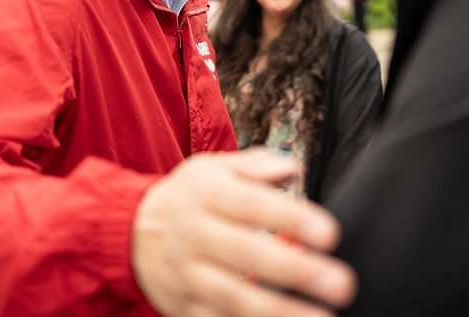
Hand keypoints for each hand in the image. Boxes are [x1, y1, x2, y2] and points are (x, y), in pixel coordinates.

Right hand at [132, 148, 356, 316]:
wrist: (127, 231)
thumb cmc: (189, 198)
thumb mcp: (213, 169)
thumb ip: (255, 165)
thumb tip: (294, 167)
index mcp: (207, 195)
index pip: (252, 205)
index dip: (291, 219)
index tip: (330, 234)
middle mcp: (195, 235)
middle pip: (247, 254)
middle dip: (296, 271)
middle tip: (341, 283)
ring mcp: (187, 276)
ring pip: (233, 298)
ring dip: (280, 311)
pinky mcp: (183, 308)